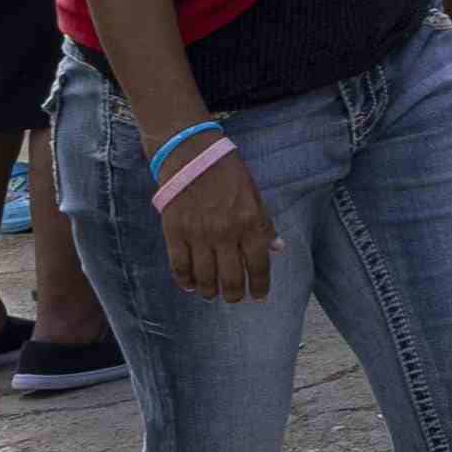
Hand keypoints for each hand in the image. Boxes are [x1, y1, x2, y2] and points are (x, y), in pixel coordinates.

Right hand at [157, 149, 277, 303]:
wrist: (191, 154)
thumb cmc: (228, 174)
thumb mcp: (254, 195)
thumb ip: (264, 224)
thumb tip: (277, 248)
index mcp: (250, 222)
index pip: (259, 265)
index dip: (260, 286)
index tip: (259, 296)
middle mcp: (225, 233)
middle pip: (230, 279)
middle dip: (234, 295)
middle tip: (234, 298)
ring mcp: (198, 234)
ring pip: (204, 278)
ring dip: (209, 291)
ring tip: (212, 293)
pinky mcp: (174, 232)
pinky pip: (179, 266)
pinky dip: (185, 280)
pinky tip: (190, 285)